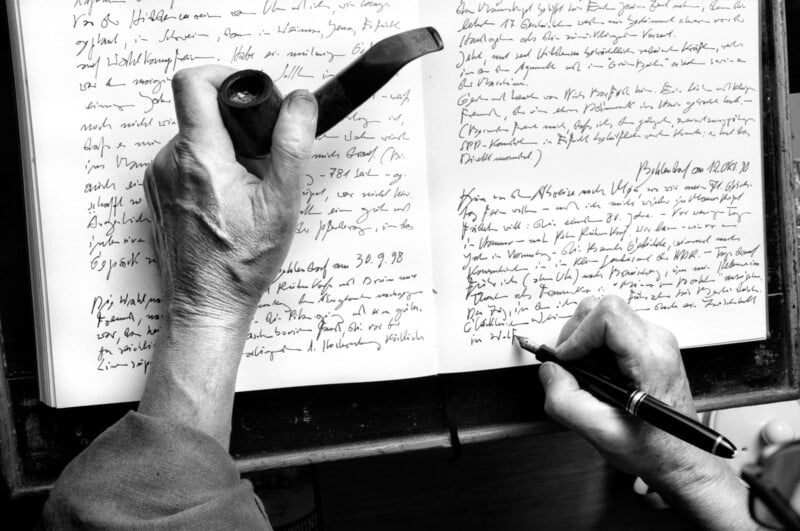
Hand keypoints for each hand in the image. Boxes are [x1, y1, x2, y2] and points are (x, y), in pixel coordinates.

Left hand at [139, 65, 316, 446]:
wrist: (205, 306)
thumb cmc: (242, 262)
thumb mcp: (281, 202)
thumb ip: (292, 145)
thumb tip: (301, 102)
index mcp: (199, 156)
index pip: (193, 83)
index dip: (222, 75)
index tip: (247, 92)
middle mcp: (170, 162)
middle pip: (201, 115)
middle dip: (236, 127)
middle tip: (260, 161)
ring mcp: (159, 181)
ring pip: (195, 142)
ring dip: (224, 153)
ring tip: (246, 192)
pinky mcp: (158, 197)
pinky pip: (184, 165)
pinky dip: (209, 172)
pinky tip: (227, 206)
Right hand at [539, 295, 753, 529]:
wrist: (680, 457)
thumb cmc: (652, 448)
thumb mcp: (601, 433)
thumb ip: (566, 401)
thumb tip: (549, 370)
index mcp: (651, 358)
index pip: (608, 314)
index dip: (577, 334)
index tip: (567, 360)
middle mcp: (656, 341)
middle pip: (602, 308)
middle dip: (575, 335)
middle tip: (570, 368)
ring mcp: (653, 339)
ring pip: (603, 315)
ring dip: (582, 341)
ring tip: (585, 374)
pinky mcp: (646, 343)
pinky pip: (610, 328)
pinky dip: (592, 346)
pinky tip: (596, 374)